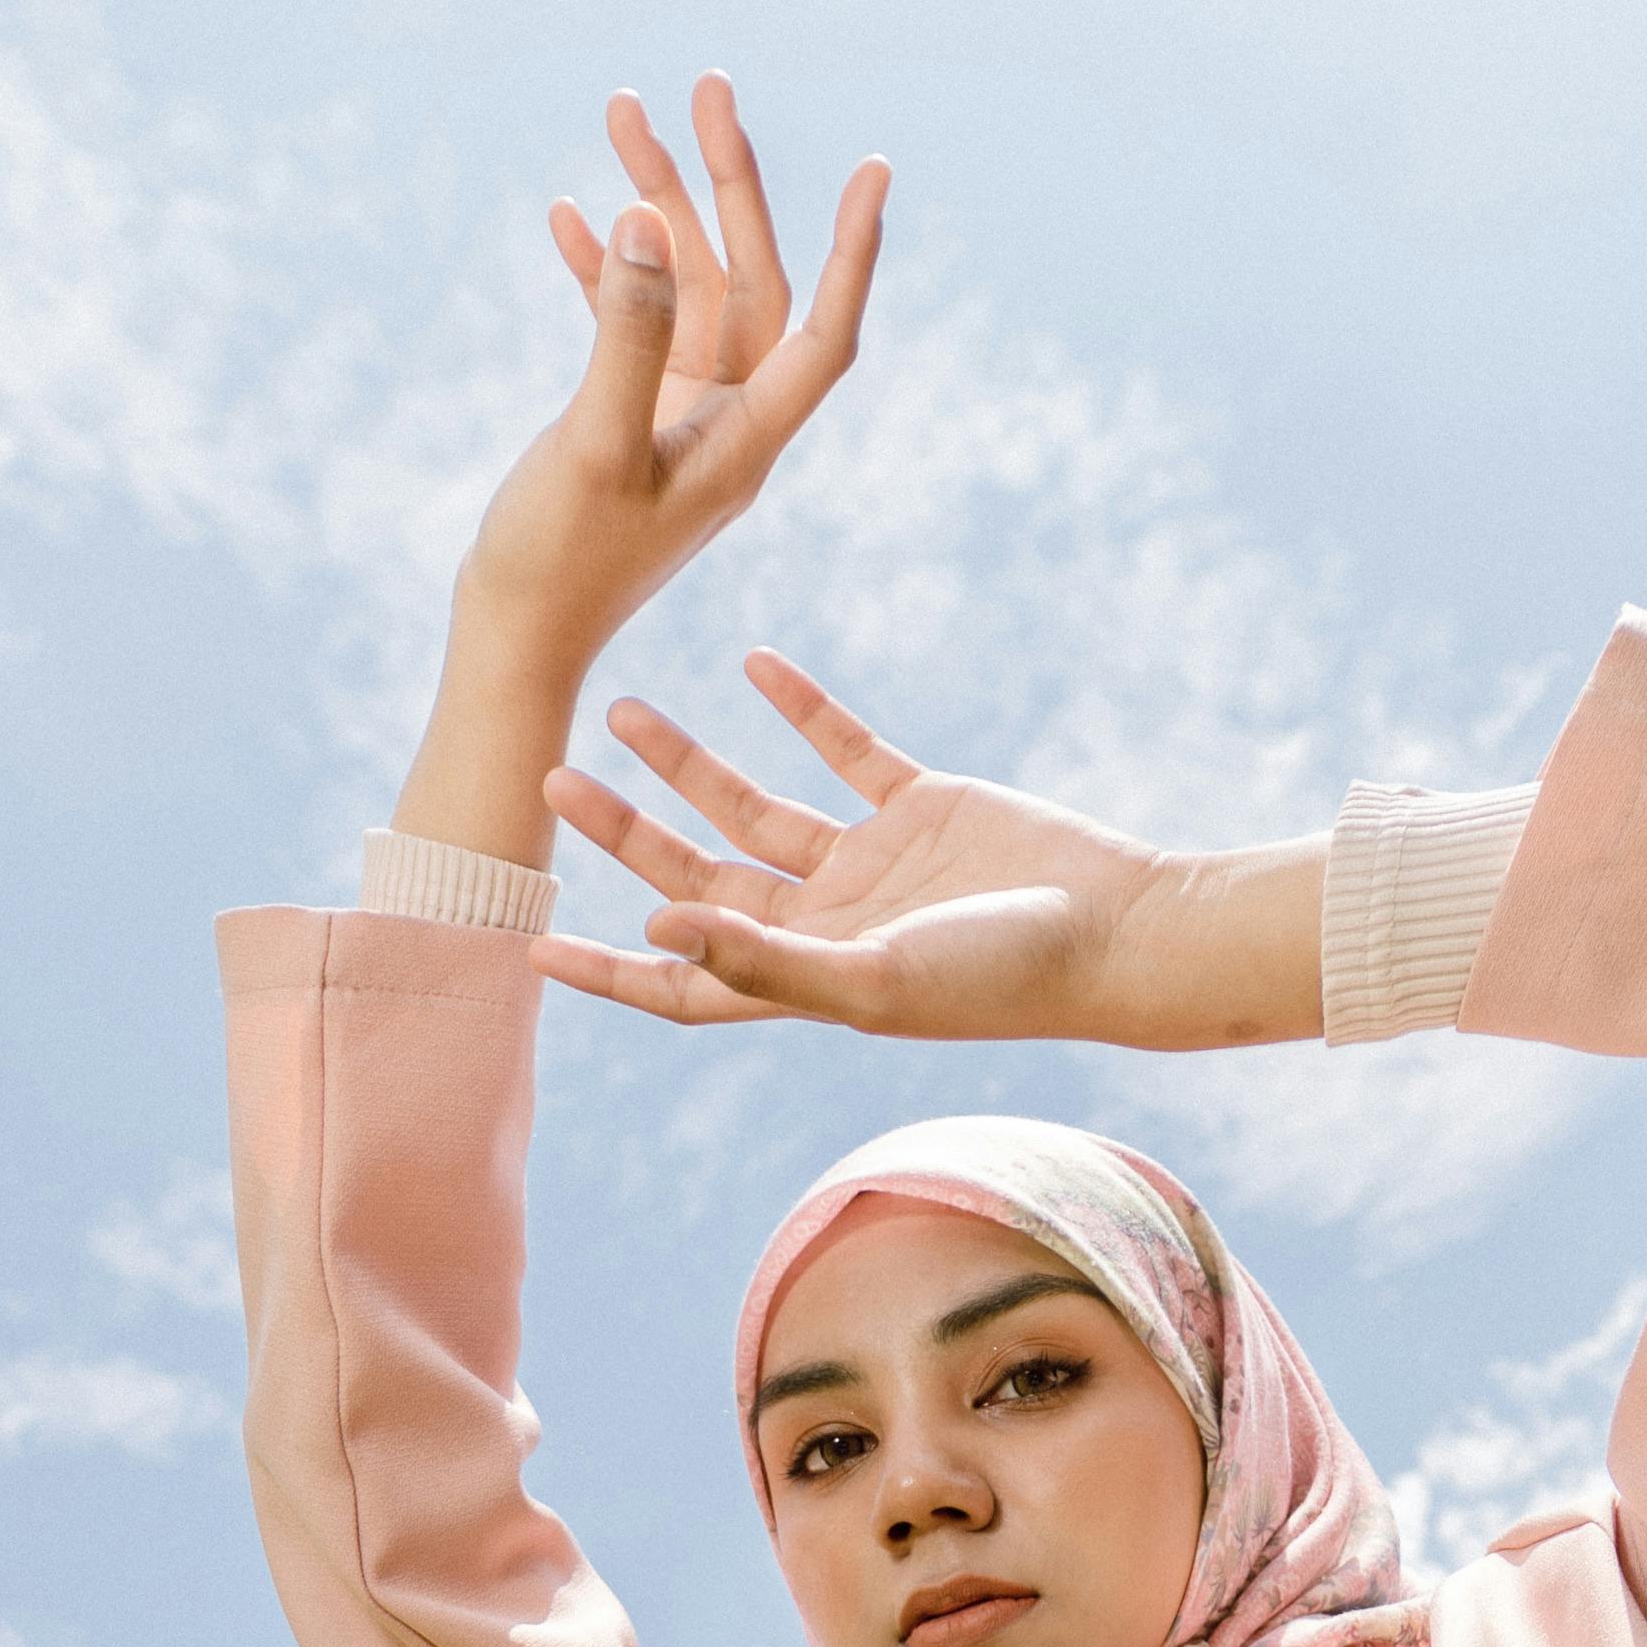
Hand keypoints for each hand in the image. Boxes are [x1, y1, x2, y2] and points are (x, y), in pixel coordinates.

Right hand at [391, 81, 883, 858]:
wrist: (511, 641)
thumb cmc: (557, 564)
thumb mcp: (592, 443)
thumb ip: (625, 335)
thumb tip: (648, 225)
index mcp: (747, 440)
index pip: (820, 329)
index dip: (853, 251)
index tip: (876, 169)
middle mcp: (728, 424)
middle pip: (751, 281)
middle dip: (727, 183)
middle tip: (705, 87)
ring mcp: (678, 420)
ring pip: (685, 288)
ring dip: (655, 205)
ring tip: (620, 113)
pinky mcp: (626, 423)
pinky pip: (630, 325)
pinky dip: (604, 269)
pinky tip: (568, 214)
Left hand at [536, 661, 1323, 1048]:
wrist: (1118, 931)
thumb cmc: (1001, 979)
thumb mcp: (873, 980)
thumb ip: (765, 959)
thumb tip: (656, 929)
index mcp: (805, 980)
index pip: (682, 982)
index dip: (606, 970)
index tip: (527, 941)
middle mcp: (827, 924)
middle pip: (698, 878)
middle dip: (624, 835)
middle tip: (554, 776)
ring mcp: (872, 864)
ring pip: (753, 809)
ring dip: (688, 764)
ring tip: (621, 710)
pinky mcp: (923, 807)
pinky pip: (843, 750)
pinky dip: (799, 708)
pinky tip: (752, 665)